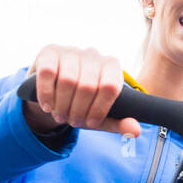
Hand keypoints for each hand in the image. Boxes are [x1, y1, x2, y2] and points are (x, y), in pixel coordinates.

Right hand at [23, 45, 140, 136]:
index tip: (91, 122)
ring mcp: (71, 51)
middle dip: (78, 110)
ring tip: (60, 116)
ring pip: (68, 80)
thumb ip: (120, 123)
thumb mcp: (101, 116)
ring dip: (62, 105)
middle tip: (73, 122)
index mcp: (112, 66)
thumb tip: (135, 131)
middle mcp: (93, 55)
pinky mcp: (50, 52)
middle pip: (88, 86)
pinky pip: (48, 73)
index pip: (110, 87)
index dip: (99, 109)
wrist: (55, 91)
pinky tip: (47, 106)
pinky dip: (47, 94)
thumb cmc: (83, 103)